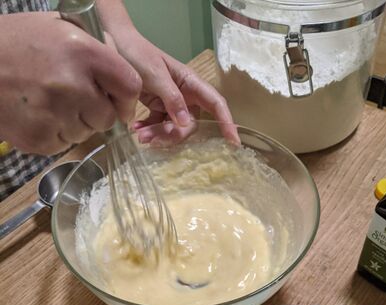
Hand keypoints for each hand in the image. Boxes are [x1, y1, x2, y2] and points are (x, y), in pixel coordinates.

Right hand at [0, 12, 141, 154]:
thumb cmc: (16, 43)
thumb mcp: (58, 29)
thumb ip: (94, 52)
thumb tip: (121, 80)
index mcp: (83, 52)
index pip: (129, 86)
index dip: (126, 99)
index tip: (120, 104)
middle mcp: (73, 85)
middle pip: (107, 117)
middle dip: (96, 112)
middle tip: (73, 98)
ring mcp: (56, 115)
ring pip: (85, 133)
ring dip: (74, 123)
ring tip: (49, 103)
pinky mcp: (40, 139)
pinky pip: (64, 144)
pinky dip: (55, 134)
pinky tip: (37, 115)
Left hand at [114, 32, 239, 144]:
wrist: (116, 47)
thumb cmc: (138, 55)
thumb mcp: (155, 75)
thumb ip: (172, 98)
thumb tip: (187, 123)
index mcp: (191, 83)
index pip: (216, 104)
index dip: (227, 123)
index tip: (234, 142)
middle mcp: (186, 96)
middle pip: (191, 125)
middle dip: (173, 135)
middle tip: (150, 138)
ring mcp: (172, 104)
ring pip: (174, 129)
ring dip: (158, 135)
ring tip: (139, 135)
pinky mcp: (157, 108)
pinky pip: (159, 126)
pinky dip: (149, 130)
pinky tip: (137, 128)